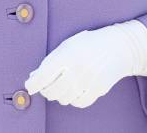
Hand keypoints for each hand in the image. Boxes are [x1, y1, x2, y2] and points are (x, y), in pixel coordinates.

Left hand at [24, 20, 146, 108]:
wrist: (117, 47)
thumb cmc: (88, 44)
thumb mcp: (68, 45)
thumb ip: (51, 60)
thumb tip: (34, 77)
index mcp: (68, 54)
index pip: (44, 75)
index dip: (34, 84)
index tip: (29, 86)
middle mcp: (78, 69)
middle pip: (52, 90)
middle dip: (45, 89)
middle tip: (44, 86)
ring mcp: (89, 81)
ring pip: (64, 98)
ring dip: (57, 95)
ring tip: (59, 86)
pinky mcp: (98, 90)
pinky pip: (78, 103)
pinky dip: (72, 99)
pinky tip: (72, 91)